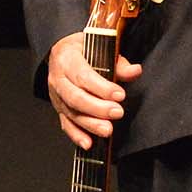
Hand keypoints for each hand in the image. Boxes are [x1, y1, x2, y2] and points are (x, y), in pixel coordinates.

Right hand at [48, 33, 141, 150]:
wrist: (63, 52)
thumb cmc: (84, 50)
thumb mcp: (100, 48)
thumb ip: (118, 63)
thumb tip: (135, 71)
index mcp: (67, 58)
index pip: (83, 76)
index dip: (102, 87)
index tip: (120, 95)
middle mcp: (58, 78)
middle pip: (75, 97)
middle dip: (98, 108)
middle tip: (117, 112)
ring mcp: (56, 96)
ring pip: (71, 113)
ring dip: (90, 124)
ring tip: (107, 130)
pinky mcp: (59, 109)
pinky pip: (66, 124)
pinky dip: (77, 135)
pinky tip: (88, 143)